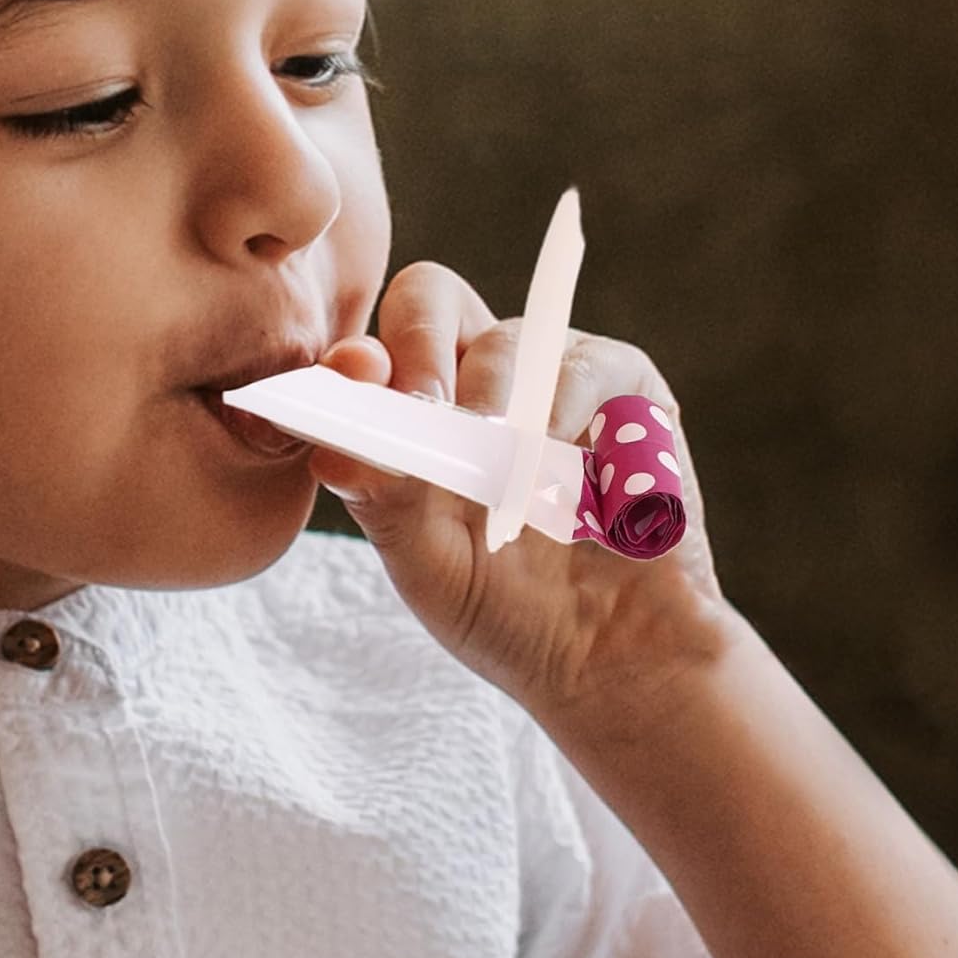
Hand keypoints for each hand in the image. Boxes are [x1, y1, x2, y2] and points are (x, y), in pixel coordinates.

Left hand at [309, 261, 733, 729]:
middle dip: (419, 345)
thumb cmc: (510, 612)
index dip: (355, 358)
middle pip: (431, 300)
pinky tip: (553, 447)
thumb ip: (383, 500)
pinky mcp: (627, 390)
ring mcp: (553, 378)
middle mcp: (481, 381)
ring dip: (492, 395)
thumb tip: (330, 452)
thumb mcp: (429, 563)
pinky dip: (566, 398)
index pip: (372, 350)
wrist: (607, 657)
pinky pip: (590, 361)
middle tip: (426, 410)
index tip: (355, 387)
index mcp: (419, 415)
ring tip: (496, 462)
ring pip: (507, 337)